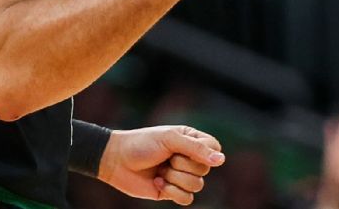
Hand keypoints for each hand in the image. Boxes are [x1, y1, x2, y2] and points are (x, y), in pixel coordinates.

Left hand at [98, 125, 224, 205]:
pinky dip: (172, 192)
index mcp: (191, 140)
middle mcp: (189, 158)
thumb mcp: (170, 140)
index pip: (215, 149)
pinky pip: (187, 199)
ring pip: (197, 185)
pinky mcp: (172, 191)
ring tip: (160, 170)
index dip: (204, 153)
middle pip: (205, 169)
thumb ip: (197, 149)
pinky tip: (157, 181)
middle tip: (166, 158)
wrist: (116, 160)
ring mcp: (181, 175)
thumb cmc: (142, 144)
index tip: (184, 149)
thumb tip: (222, 160)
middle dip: (183, 166)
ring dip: (176, 179)